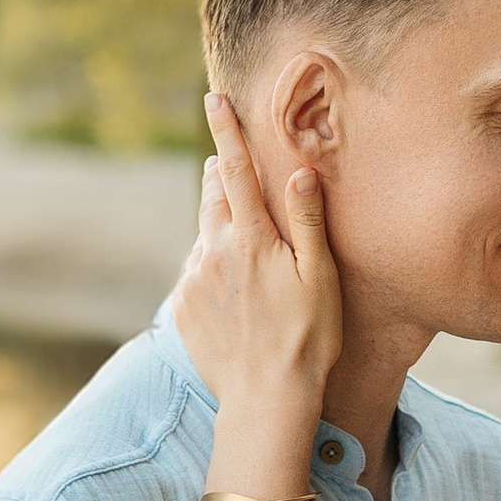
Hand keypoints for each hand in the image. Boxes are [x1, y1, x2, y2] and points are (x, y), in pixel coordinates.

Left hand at [173, 90, 342, 430]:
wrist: (265, 401)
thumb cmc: (308, 338)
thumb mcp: (320, 277)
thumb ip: (307, 220)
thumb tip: (298, 170)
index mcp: (251, 239)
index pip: (235, 171)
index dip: (226, 132)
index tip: (213, 99)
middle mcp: (213, 252)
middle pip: (213, 196)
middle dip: (220, 175)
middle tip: (227, 166)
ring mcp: (192, 280)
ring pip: (204, 236)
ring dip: (220, 229)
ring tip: (245, 251)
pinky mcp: (180, 307)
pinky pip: (195, 273)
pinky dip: (212, 269)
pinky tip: (235, 295)